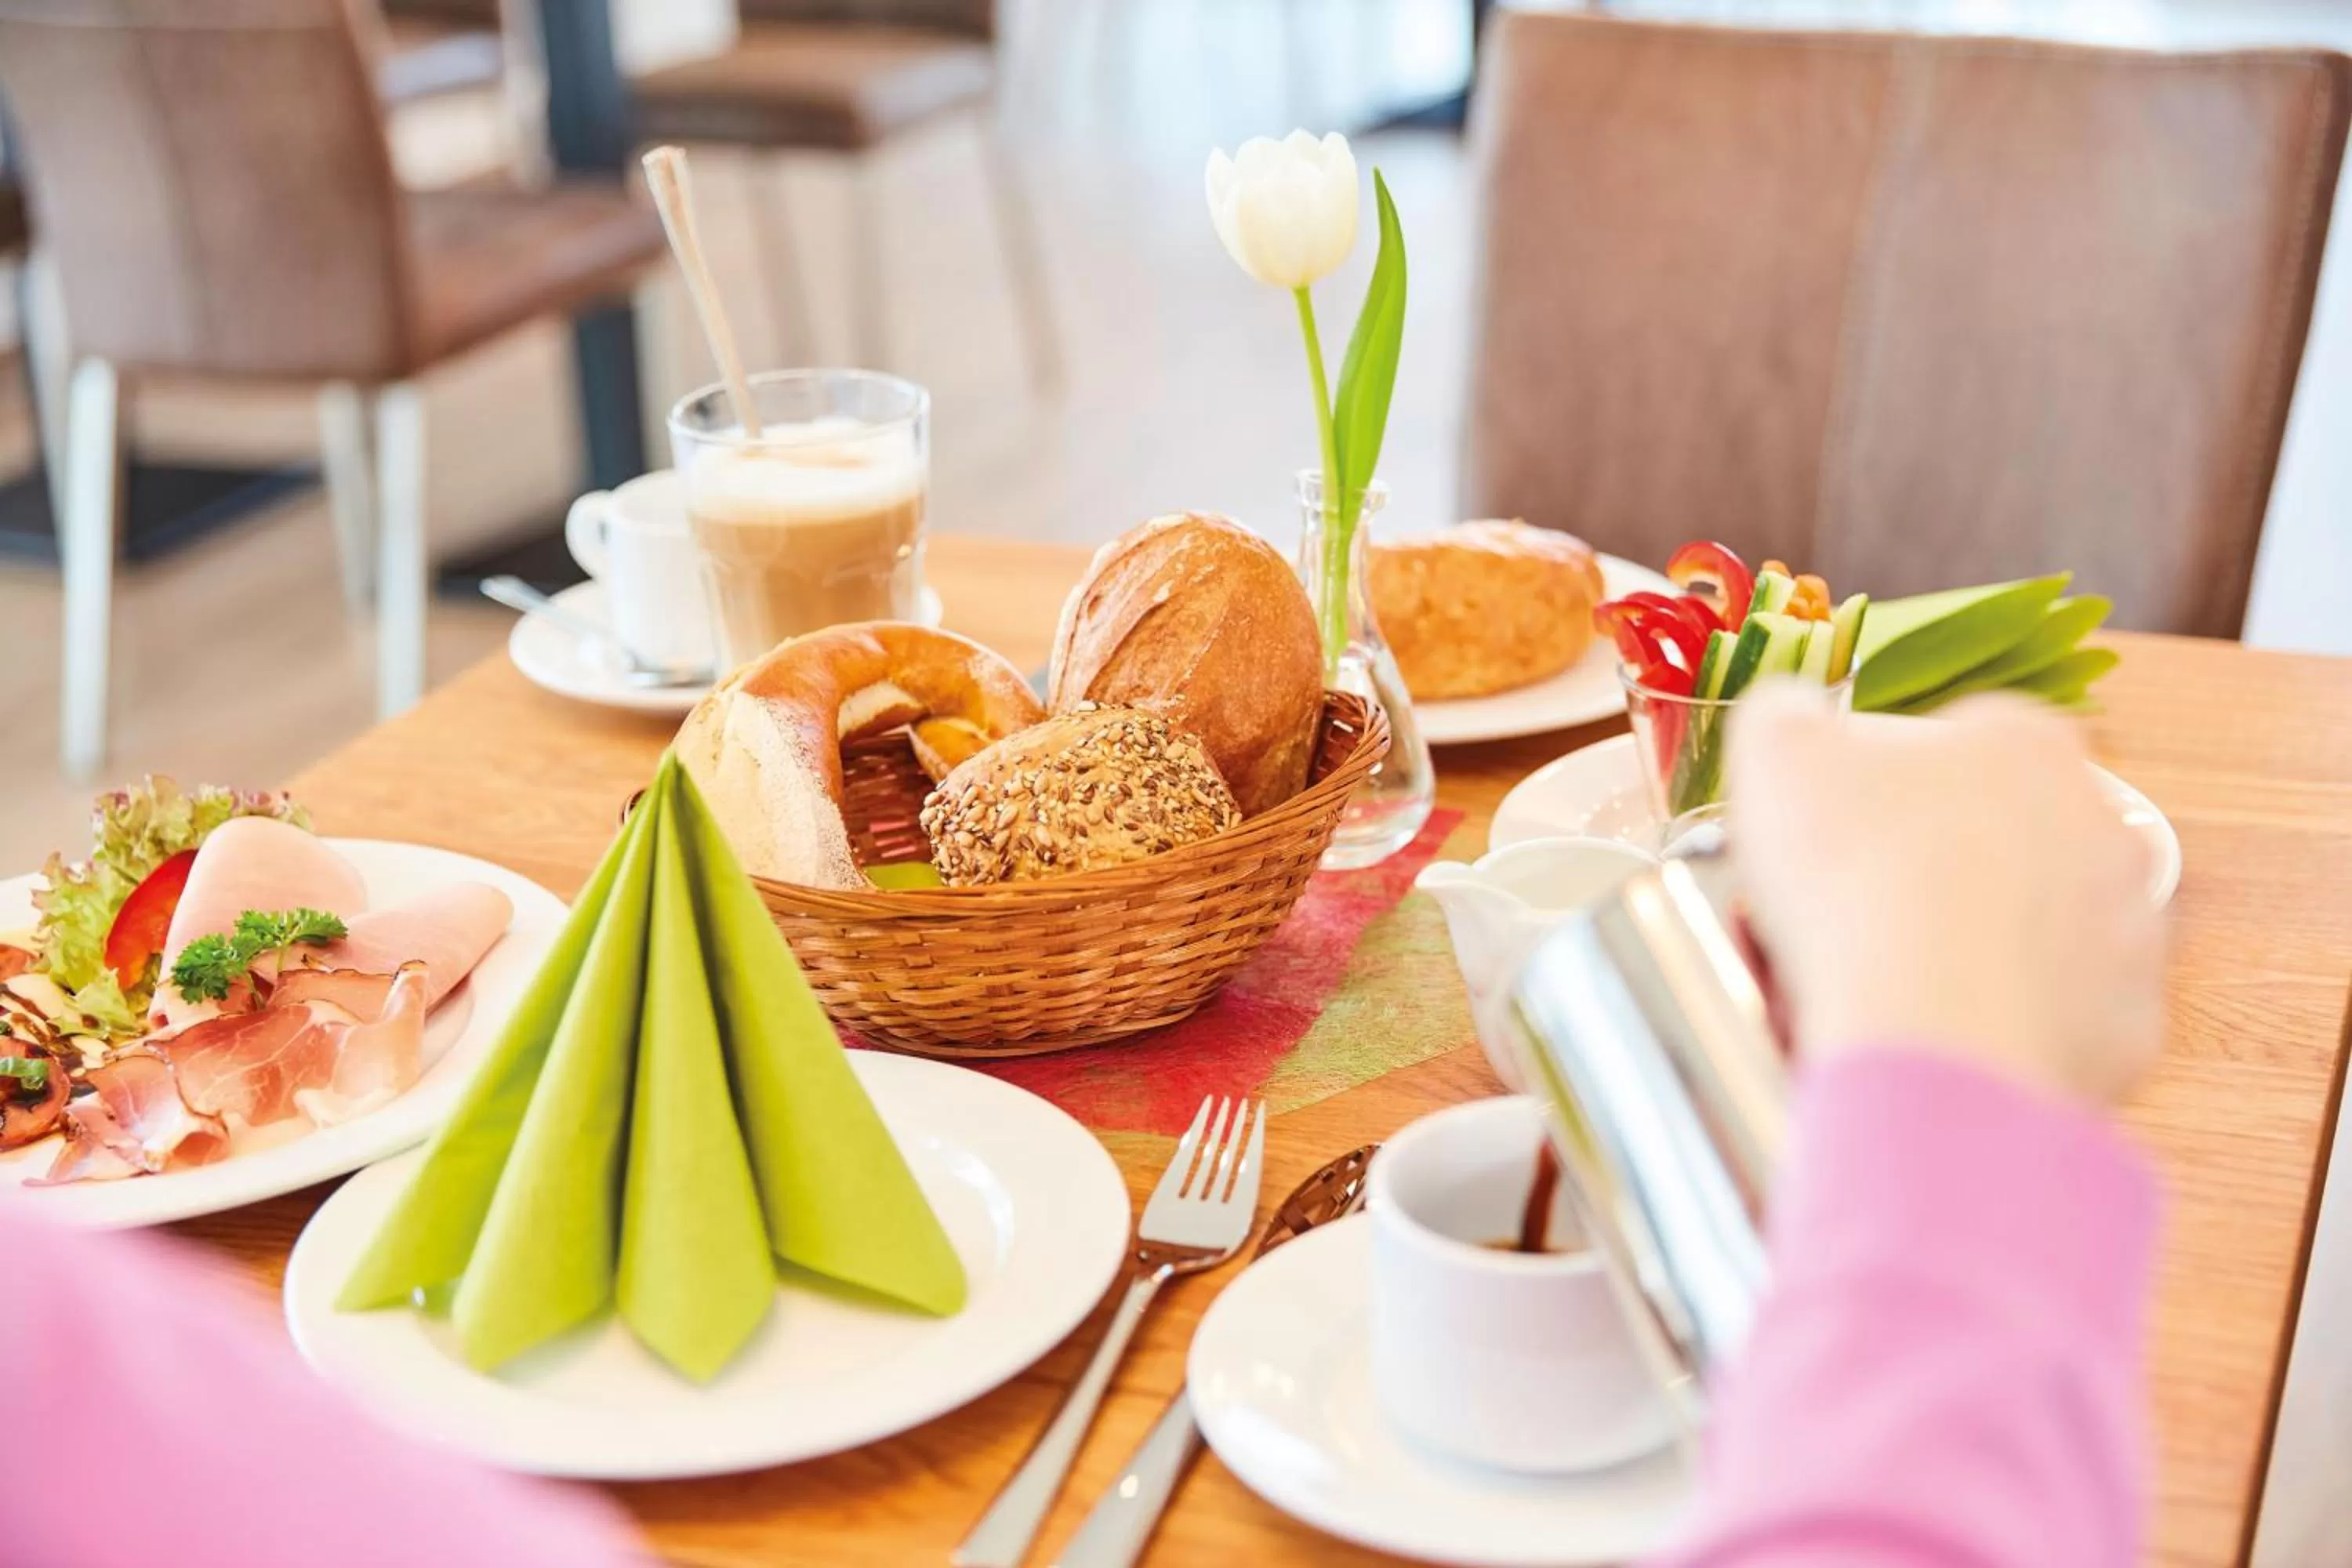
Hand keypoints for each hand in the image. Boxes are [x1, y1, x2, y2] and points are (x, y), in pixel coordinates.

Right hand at [1724, 684, 2163, 1107]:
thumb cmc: (1858, 883)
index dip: (1902, 769)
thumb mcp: (1775, 755)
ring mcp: (2125, 930)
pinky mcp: (2126, 1025)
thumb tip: (1791, 713)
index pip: (1974, 728)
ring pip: (2043, 924)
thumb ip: (1784, 714)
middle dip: (1947, 859)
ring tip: (1892, 975)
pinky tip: (1939, 1033)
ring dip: (1980, 941)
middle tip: (1860, 901)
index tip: (1851, 811)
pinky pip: (2057, 1015)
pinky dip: (2003, 1022)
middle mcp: (2099, 826)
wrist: (1930, 1039)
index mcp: (2023, 745)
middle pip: (2014, 828)